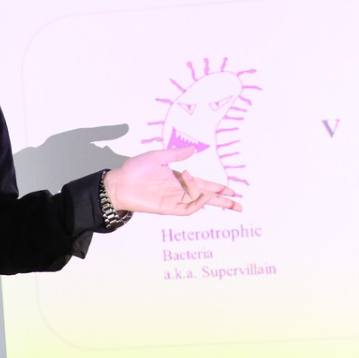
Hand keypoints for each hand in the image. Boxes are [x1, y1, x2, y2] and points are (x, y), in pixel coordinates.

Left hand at [104, 146, 241, 215]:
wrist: (119, 182)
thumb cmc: (135, 169)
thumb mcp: (157, 156)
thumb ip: (176, 154)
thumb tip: (194, 148)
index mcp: (179, 179)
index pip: (204, 184)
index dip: (218, 187)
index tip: (233, 190)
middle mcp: (179, 191)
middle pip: (206, 197)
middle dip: (223, 201)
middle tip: (240, 205)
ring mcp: (174, 200)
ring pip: (199, 203)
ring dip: (212, 199)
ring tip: (223, 195)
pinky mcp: (167, 208)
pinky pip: (187, 209)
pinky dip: (198, 203)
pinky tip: (204, 195)